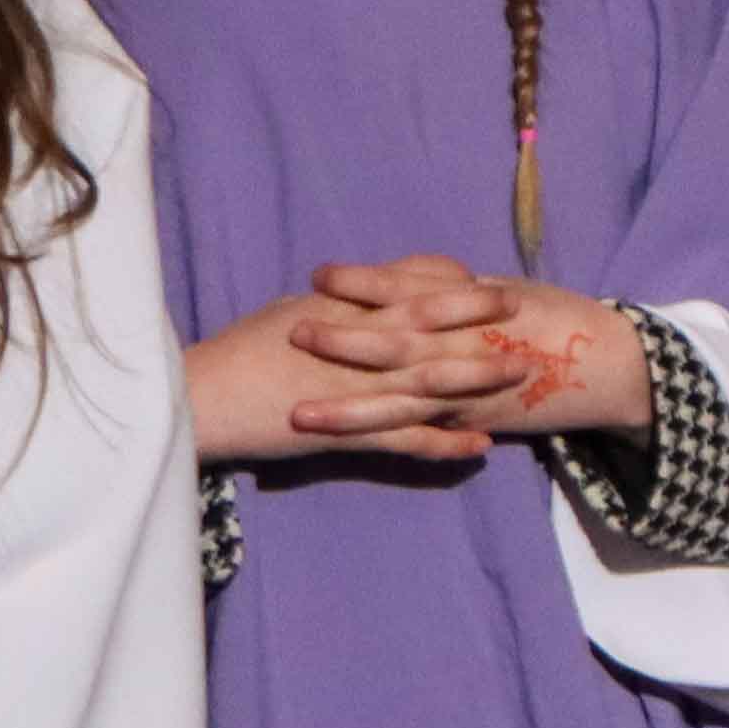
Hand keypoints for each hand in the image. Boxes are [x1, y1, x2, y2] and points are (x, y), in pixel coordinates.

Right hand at [184, 275, 497, 468]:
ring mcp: (355, 389)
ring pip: (429, 380)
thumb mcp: (292, 311)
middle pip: (430, 327)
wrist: (202, 398)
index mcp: (340, 311)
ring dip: (479, 378)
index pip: (406, 288)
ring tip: (520, 375)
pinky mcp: (347, 432)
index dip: (451, 285)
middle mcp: (355, 346)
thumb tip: (371, 291)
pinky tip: (481, 446)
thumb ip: (337, 303)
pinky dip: (446, 442)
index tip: (487, 281)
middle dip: (480, 320)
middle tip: (526, 315)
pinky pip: (406, 439)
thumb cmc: (243, 351)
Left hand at [306, 262, 648, 443]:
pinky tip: (352, 455)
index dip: (365, 284)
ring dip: (349, 410)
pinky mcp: (476, 420)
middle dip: (343, 340)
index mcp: (474, 307)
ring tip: (302, 413)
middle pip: (394, 344)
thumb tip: (414, 277)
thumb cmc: (560, 318)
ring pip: (400, 402)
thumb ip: (458, 287)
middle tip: (292, 331)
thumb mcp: (508, 287)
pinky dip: (391, 446)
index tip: (320, 275)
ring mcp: (470, 390)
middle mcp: (467, 348)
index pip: (411, 291)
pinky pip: (427, 438)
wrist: (612, 364)